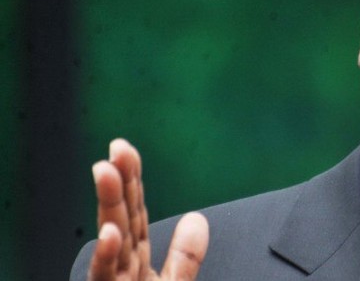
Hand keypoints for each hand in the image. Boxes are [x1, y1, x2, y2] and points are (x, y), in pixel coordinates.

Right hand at [88, 138, 208, 279]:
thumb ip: (185, 256)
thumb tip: (197, 219)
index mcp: (136, 261)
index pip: (135, 213)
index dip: (133, 182)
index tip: (127, 151)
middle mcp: (122, 268)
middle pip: (122, 218)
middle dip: (119, 182)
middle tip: (117, 148)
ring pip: (111, 240)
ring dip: (109, 205)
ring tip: (106, 172)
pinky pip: (105, 277)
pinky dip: (106, 256)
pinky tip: (110, 232)